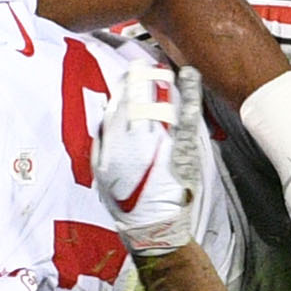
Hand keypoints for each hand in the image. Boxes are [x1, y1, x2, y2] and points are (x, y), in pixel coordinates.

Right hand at [96, 63, 204, 257]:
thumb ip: (102, 141)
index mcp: (115, 143)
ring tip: (162, 70)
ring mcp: (160, 142)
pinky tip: (190, 78)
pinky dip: (189, 95)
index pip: (117, 104)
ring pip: (160, 104)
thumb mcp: (101, 170)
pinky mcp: (181, 148)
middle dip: (140, 80)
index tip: (126, 74)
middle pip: (137, 100)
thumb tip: (106, 116)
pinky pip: (185, 117)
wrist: (154, 224)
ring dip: (160, 84)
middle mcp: (136, 139)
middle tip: (142, 66)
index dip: (122, 86)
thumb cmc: (125, 200)